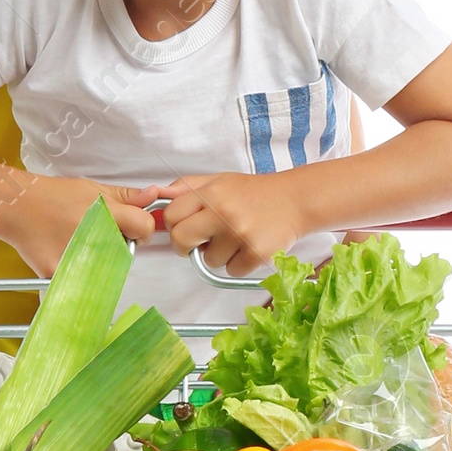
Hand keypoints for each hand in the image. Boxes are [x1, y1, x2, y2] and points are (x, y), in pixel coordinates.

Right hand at [0, 177, 157, 275]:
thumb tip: (154, 196)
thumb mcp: (92, 189)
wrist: (18, 207)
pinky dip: (79, 273)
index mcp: (103, 213)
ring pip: (106, 270)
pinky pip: (82, 282)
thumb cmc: (55, 197)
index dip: (142, 228)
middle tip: (98, 235)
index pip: (143, 227)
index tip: (132, 230)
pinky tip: (66, 255)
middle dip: (118, 245)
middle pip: (126, 251)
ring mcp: (76, 259)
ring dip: (100, 261)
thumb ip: (126, 196)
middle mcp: (92, 237)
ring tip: (81, 244)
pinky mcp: (59, 275)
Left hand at [155, 173, 303, 276]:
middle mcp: (223, 212)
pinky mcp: (256, 253)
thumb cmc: (254, 192)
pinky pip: (232, 270)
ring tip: (236, 238)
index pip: (171, 216)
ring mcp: (240, 233)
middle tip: (201, 243)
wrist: (295, 199)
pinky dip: (239, 264)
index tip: (185, 228)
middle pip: (181, 241)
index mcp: (211, 192)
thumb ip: (187, 188)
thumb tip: (156, 195)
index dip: (174, 226)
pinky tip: (249, 247)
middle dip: (187, 246)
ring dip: (219, 255)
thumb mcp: (219, 180)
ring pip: (209, 260)